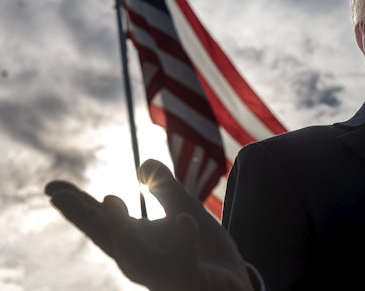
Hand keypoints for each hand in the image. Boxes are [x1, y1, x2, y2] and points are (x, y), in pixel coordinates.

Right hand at [45, 159, 255, 290]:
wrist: (233, 285)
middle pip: (107, 238)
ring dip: (120, 229)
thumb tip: (142, 164)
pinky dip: (184, 241)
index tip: (51, 188)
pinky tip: (185, 220)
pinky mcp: (191, 281)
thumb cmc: (203, 251)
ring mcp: (164, 275)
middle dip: (83, 218)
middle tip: (58, 196)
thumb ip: (164, 186)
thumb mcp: (183, 209)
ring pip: (136, 257)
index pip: (101, 221)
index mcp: (137, 243)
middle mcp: (142, 262)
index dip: (76, 205)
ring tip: (108, 198)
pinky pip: (184, 263)